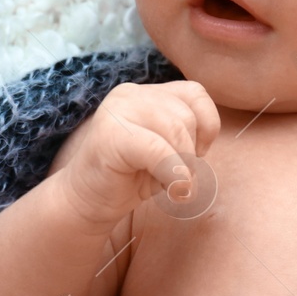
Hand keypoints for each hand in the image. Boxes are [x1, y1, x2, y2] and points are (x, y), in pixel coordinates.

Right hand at [55, 81, 220, 230]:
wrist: (87, 202)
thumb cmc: (130, 177)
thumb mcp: (166, 146)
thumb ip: (185, 130)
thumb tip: (209, 132)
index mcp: (144, 93)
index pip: (195, 93)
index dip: (206, 125)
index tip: (195, 154)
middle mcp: (129, 94)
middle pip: (187, 115)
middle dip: (191, 153)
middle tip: (177, 177)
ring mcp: (117, 111)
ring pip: (176, 130)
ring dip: (183, 166)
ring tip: (170, 184)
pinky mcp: (110, 134)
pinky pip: (158, 150)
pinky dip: (173, 174)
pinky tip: (172, 191)